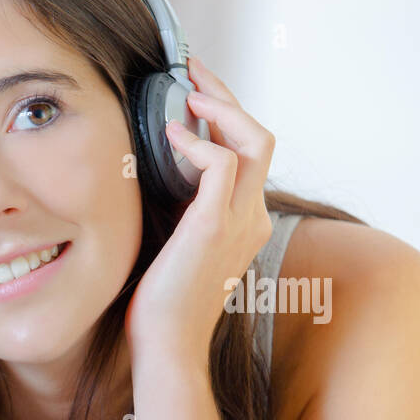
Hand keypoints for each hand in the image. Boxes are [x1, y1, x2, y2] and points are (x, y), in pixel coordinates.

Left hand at [124, 55, 276, 367]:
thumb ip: (179, 212)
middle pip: (260, 136)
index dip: (227, 118)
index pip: (250, 154)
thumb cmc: (160, 308)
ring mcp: (239, 221)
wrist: (166, 348)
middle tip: (194, 72)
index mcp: (245, 223)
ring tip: (189, 93)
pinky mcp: (214, 226)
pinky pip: (221, 162)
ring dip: (222, 107)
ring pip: (255, 139)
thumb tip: (158, 174)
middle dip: (228, 97)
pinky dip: (198, 141)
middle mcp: (252, 218)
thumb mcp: (173, 247)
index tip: (195, 98)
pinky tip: (171, 136)